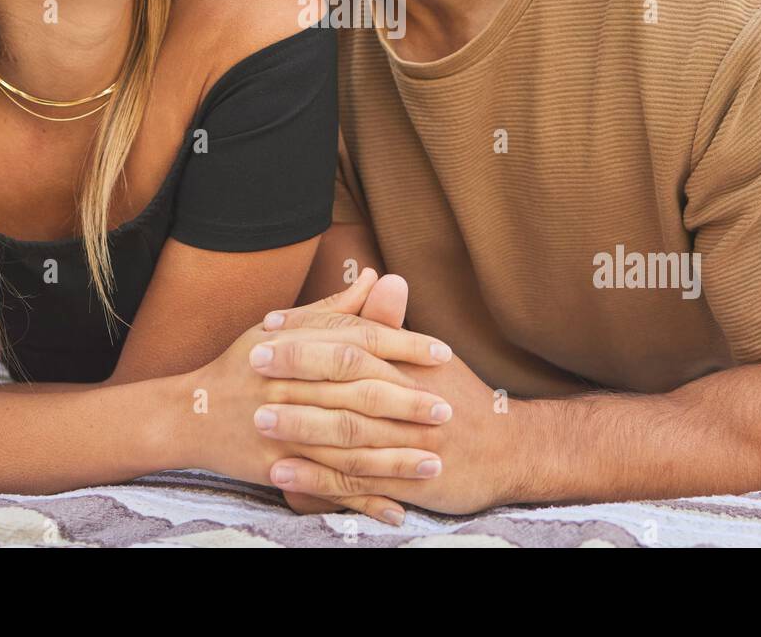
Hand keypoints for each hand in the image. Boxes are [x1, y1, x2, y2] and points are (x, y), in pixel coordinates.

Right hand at [184, 269, 453, 524]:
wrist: (191, 413)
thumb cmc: (244, 363)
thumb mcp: (283, 327)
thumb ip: (335, 308)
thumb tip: (376, 274)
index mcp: (296, 344)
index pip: (359, 341)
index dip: (404, 345)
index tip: (443, 353)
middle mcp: (290, 383)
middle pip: (358, 392)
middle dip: (407, 402)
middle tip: (449, 409)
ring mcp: (282, 428)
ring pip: (347, 444)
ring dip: (395, 456)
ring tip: (436, 461)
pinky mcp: (277, 466)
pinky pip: (327, 486)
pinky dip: (363, 500)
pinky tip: (397, 508)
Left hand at [255, 312, 518, 515]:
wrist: (510, 451)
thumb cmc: (461, 398)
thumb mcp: (430, 358)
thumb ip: (396, 325)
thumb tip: (385, 277)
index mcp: (407, 365)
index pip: (351, 340)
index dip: (308, 334)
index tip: (269, 326)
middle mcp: (407, 400)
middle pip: (345, 381)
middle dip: (296, 372)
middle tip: (251, 364)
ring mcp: (406, 444)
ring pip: (345, 433)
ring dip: (298, 425)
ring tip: (256, 418)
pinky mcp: (406, 483)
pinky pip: (353, 482)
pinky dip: (315, 479)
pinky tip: (281, 474)